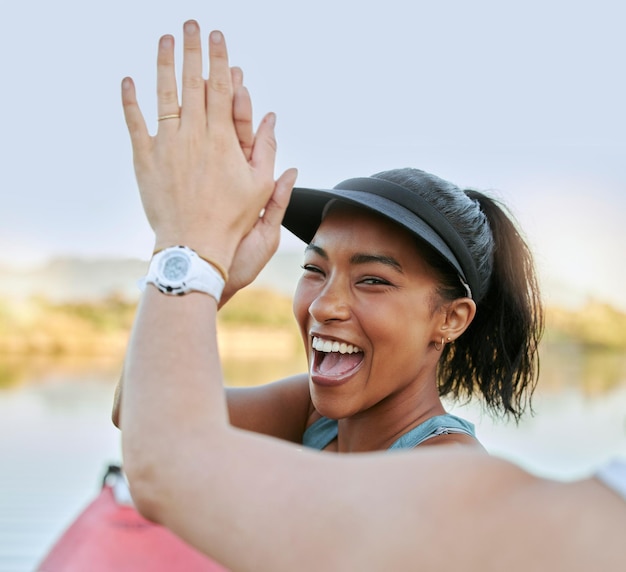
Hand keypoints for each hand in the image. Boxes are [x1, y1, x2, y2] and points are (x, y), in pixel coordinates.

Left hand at [121, 20, 292, 272]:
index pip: (221, 89)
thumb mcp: (260, 186)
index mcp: (222, 140)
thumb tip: (271, 118)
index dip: (220, 60)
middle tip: (191, 24)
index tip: (218, 37)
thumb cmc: (232, 219)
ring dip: (164, 64)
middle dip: (193, 50)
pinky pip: (135, 124)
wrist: (194, 244)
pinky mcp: (145, 160)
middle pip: (193, 83)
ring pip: (164, 95)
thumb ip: (267, 150)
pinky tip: (128, 81)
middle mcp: (194, 135)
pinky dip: (130, 102)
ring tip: (165, 39)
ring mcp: (167, 145)